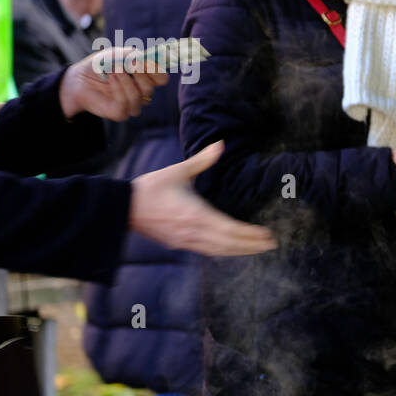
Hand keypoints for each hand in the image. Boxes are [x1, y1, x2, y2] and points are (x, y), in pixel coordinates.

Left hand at [60, 47, 168, 120]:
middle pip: (151, 87)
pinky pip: (125, 103)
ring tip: (113, 68)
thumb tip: (144, 57)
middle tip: (128, 62)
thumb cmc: (101, 66)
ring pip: (138, 96)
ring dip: (125, 79)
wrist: (79, 79)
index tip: (145, 59)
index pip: (161, 78)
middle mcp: (142, 94)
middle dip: (139, 73)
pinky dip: (117, 87)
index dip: (157, 69)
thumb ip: (131, 55)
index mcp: (146, 79)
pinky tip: (110, 77)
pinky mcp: (120, 113)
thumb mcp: (116, 54)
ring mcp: (132, 105)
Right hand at [130, 141, 277, 255]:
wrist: (123, 207)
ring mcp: (186, 241)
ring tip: (258, 249)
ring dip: (240, 251)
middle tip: (272, 244)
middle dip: (252, 245)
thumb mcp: (178, 171)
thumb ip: (202, 160)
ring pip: (220, 251)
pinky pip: (207, 251)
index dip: (251, 234)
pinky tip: (232, 250)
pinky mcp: (179, 244)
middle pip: (230, 244)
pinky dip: (224, 252)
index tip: (267, 234)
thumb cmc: (150, 188)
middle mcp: (194, 232)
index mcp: (196, 214)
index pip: (231, 229)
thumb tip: (220, 144)